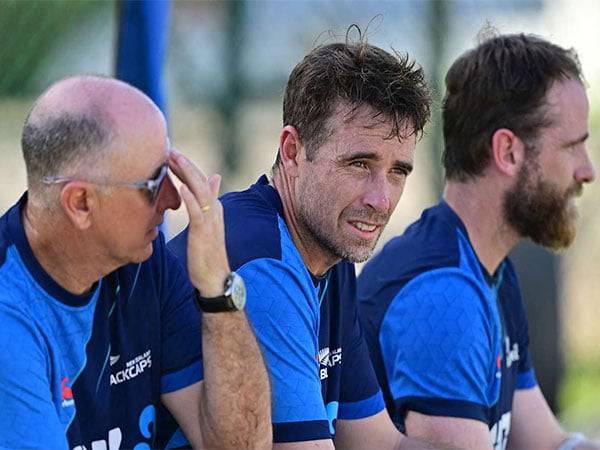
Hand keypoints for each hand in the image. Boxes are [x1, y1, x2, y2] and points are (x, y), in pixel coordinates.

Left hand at [168, 150, 229, 296]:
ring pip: (199, 190)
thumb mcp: (207, 223)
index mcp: (214, 206)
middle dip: (185, 164)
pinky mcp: (203, 231)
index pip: (200, 180)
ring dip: (186, 173)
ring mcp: (210, 219)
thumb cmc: (208, 253)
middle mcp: (215, 209)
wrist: (215, 277)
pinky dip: (189, 197)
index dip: (187, 166)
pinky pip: (196, 211)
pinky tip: (180, 187)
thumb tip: (215, 178)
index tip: (171, 154)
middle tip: (169, 149)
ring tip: (174, 159)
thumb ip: (209, 200)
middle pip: (200, 180)